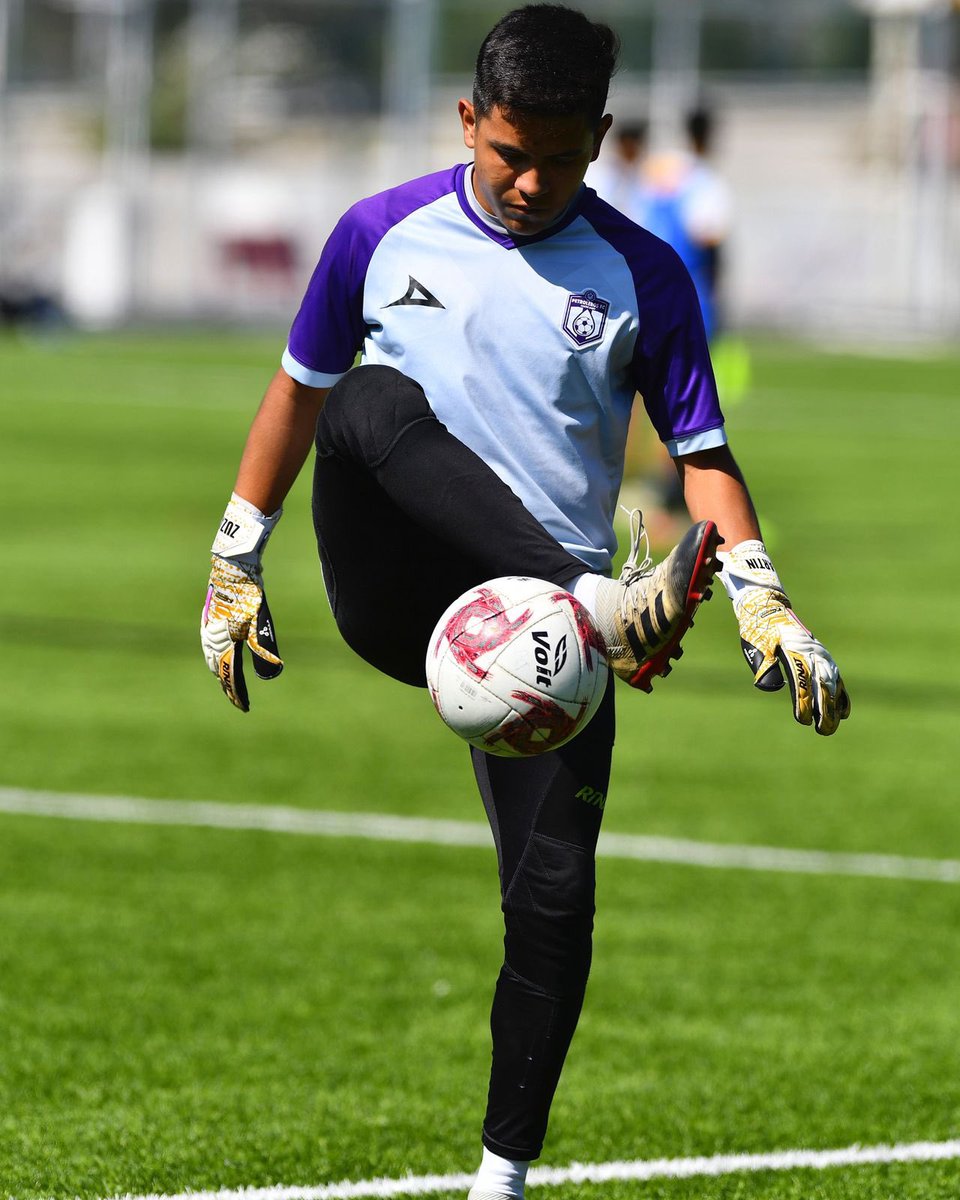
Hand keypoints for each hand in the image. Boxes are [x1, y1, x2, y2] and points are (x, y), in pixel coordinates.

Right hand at [201, 556, 282, 711]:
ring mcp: (207, 629)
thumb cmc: (248, 595)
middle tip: (237, 698)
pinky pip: (209, 646)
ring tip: (228, 683)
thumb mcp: (258, 622)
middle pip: (218, 670)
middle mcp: (211, 639)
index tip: (244, 707)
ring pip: (211, 658)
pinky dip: (215, 657)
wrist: (232, 568)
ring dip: (220, 672)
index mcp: (223, 642)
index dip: (237, 693)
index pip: (230, 676)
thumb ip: (263, 647)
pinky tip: (220, 656)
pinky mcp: (209, 620)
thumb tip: (274, 669)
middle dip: (228, 685)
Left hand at [734, 587, 850, 735]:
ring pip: (832, 684)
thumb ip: (765, 665)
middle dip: (824, 710)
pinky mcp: (824, 658)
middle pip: (822, 685)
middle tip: (823, 730)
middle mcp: (813, 654)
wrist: (770, 611)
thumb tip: (770, 686)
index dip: (804, 701)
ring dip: (833, 706)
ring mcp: (821, 656)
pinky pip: (837, 679)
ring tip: (831, 726)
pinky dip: (841, 695)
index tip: (803, 720)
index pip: (802, 681)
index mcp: (795, 651)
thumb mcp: (758, 647)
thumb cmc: (761, 632)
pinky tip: (843, 712)